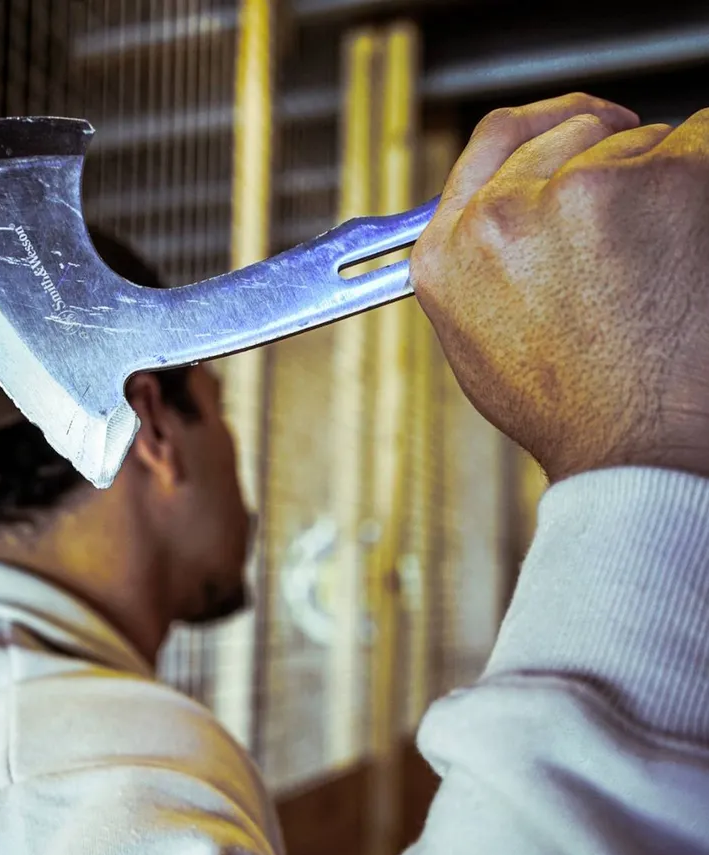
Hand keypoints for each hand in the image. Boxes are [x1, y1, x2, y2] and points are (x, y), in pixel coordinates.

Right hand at [410, 93, 708, 482]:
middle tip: (638, 222)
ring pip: (640, 141)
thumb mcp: (478, 338)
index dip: (549, 129)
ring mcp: (579, 192)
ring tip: (658, 266)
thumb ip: (476, 259)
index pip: (498, 138)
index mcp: (447, 252)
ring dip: (660, 183)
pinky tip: (689, 248)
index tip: (586, 130)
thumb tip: (503, 209)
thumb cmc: (571, 410)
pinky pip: (701, 141)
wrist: (635, 449)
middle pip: (574, 132)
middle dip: (610, 161)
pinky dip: (704, 182)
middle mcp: (500, 214)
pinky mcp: (659, 182)